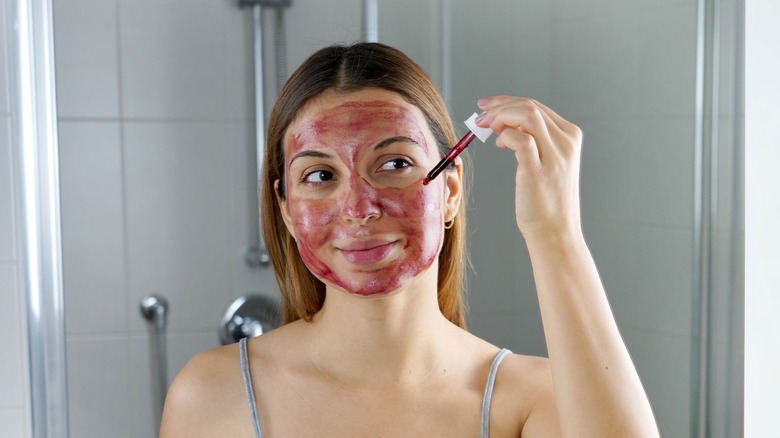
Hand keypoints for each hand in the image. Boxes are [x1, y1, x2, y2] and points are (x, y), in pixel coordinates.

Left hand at [475, 96, 583, 239]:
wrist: (555, 232)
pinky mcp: (539, 171)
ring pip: (526, 115)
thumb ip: (533, 141)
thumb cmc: (545, 200)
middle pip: (529, 107)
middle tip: (479, 118)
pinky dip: (505, 136)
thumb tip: (505, 124)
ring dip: (500, 117)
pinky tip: (498, 146)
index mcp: (570, 137)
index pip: (536, 106)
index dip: (507, 102)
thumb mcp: (546, 163)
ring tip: (485, 128)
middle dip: (499, 107)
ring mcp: (554, 156)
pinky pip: (520, 139)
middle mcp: (566, 143)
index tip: (487, 107)